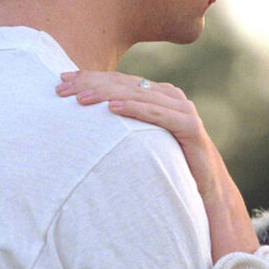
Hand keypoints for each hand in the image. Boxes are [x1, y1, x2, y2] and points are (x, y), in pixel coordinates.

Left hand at [56, 70, 258, 259]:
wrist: (207, 191)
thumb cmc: (170, 166)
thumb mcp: (141, 142)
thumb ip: (123, 127)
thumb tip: (83, 122)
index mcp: (158, 95)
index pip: (119, 80)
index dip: (90, 77)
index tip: (61, 79)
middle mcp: (171, 96)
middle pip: (126, 83)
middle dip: (91, 83)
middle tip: (60, 86)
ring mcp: (183, 110)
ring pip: (139, 94)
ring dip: (107, 93)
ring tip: (79, 98)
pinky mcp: (190, 128)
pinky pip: (159, 115)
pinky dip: (135, 109)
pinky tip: (113, 108)